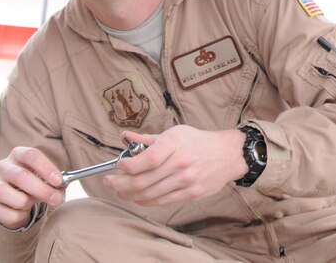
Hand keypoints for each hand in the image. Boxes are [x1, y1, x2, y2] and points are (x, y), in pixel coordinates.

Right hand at [0, 147, 63, 229]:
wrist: (13, 197)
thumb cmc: (33, 182)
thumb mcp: (43, 177)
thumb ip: (53, 181)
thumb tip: (62, 187)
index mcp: (18, 154)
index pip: (31, 155)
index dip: (45, 167)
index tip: (58, 180)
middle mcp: (3, 167)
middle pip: (20, 176)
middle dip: (41, 189)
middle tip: (56, 198)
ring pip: (9, 195)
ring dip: (26, 202)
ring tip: (32, 202)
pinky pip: (4, 213)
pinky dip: (18, 215)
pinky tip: (23, 212)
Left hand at [103, 125, 246, 205]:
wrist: (226, 155)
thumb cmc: (197, 141)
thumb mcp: (173, 133)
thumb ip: (147, 139)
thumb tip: (125, 137)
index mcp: (174, 143)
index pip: (147, 160)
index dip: (127, 166)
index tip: (117, 165)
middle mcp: (179, 164)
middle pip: (143, 182)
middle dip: (120, 184)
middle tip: (109, 182)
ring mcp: (185, 181)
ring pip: (149, 195)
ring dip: (129, 195)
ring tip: (118, 190)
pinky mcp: (190, 194)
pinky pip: (161, 202)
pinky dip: (145, 201)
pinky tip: (136, 197)